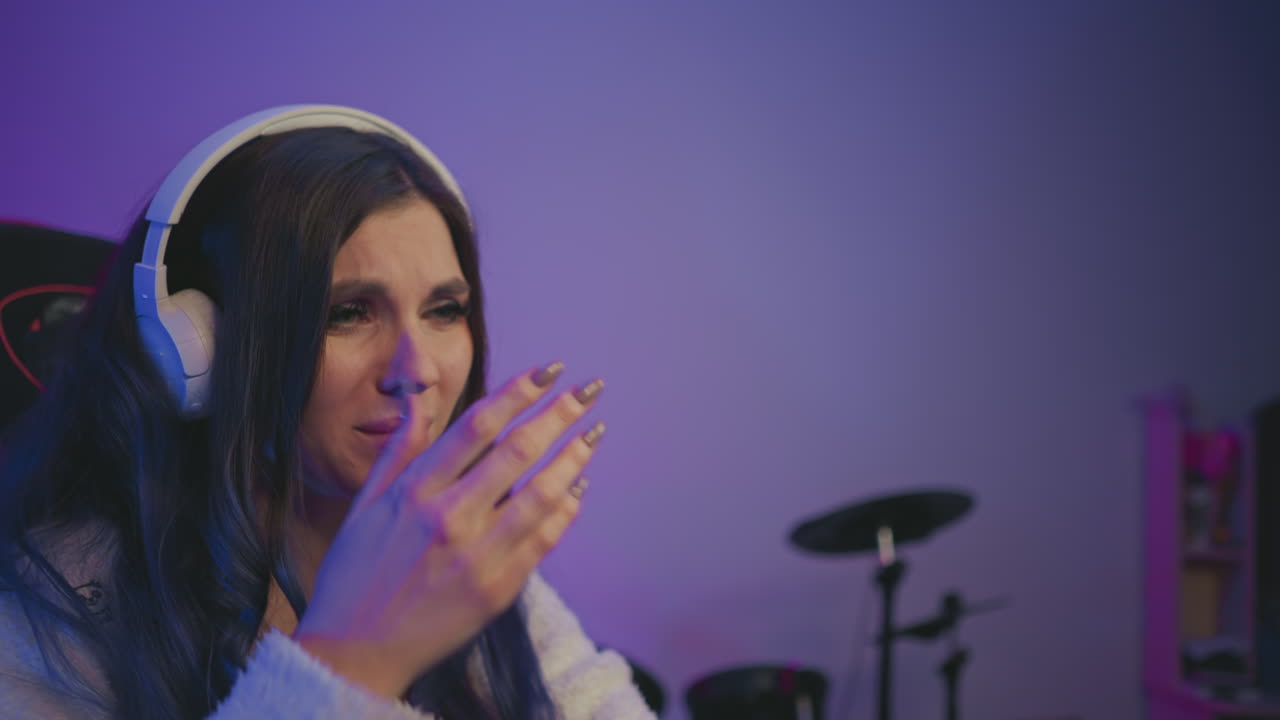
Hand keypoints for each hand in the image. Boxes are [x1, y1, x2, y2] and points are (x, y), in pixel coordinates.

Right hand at [292, 362, 603, 697]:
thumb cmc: (354, 575)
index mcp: (414, 491)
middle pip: (519, 451)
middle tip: (589, 391)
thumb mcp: (364, 504)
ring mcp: (477, 555)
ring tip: (595, 433)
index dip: (519, 391)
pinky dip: (566, 511)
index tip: (551, 369)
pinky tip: (578, 489)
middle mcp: (448, 517)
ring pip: (542, 493)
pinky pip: (544, 541)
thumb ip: (400, 448)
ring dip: (574, 457)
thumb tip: (419, 397)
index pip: (478, 425)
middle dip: (560, 413)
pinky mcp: (497, 590)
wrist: (354, 653)